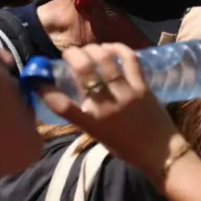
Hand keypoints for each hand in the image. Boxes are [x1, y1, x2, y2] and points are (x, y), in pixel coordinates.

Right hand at [39, 44, 182, 176]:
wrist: (162, 153)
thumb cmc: (127, 147)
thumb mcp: (99, 135)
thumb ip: (85, 115)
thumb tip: (73, 93)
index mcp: (92, 124)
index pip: (61, 106)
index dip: (45, 89)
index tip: (38, 79)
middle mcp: (106, 107)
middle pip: (83, 71)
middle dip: (72, 55)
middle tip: (69, 54)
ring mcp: (126, 94)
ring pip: (105, 60)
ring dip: (93, 49)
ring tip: (89, 49)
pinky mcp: (143, 87)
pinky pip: (130, 60)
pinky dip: (118, 49)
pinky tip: (111, 47)